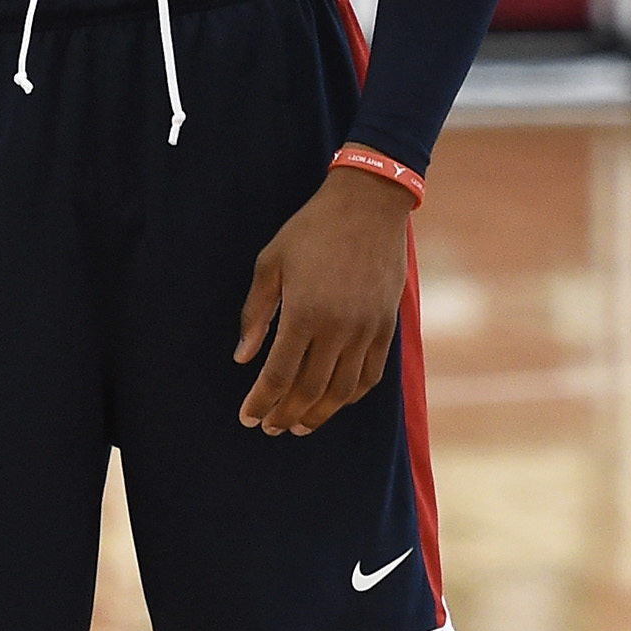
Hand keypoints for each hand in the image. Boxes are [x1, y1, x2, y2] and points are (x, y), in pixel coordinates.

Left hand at [235, 166, 414, 435]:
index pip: (278, 376)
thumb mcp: (271, 263)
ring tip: (299, 425)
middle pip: (308, 391)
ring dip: (318, 414)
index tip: (247, 417)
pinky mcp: (387, 326)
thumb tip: (243, 358)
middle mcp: (338, 329)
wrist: (369, 203)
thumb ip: (256, 313)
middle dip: (284, 415)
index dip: (260, 402)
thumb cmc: (312, 229)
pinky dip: (351, 396)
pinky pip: (371, 375)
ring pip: (341, 391)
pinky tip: (335, 401)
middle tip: (269, 426)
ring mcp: (367, 329)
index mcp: (304, 313)